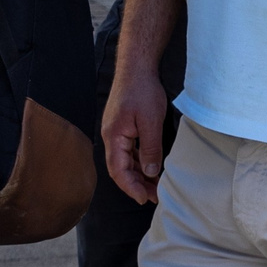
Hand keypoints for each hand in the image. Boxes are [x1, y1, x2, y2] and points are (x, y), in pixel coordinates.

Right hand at [101, 62, 169, 205]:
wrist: (136, 67)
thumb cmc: (142, 90)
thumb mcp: (151, 121)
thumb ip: (150, 148)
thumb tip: (151, 172)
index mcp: (113, 137)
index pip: (118, 170)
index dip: (131, 187)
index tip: (144, 199)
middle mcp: (111, 137)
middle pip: (120, 169)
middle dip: (136, 185)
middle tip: (155, 196)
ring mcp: (116, 132)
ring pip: (125, 161)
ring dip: (139, 174)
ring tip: (156, 186)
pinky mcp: (123, 127)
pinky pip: (129, 151)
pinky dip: (139, 161)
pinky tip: (151, 167)